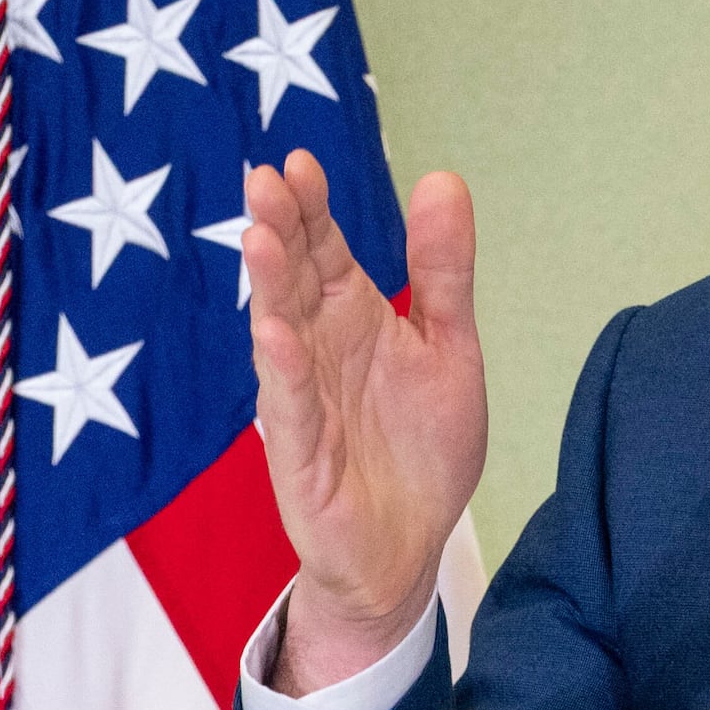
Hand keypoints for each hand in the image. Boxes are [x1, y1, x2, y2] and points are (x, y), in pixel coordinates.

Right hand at [243, 152, 486, 695]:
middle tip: (265, 180)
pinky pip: (289, 407)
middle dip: (280, 231)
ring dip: (269, 288)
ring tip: (259, 238)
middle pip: (294, 281)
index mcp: (356, 321)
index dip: (313, 210)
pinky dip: (283, 371)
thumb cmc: (420, 446)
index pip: (326, 253)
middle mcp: (321, 351)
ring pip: (280, 334)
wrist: (410, 547)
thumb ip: (443, 272)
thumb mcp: (450, 347)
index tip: (300, 162)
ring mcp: (304, 400)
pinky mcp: (301, 455)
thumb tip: (442, 178)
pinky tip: (274, 333)